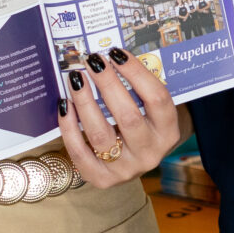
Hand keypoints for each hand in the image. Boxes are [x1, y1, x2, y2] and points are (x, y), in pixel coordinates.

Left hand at [58, 48, 181, 187]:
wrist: (138, 161)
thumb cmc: (144, 125)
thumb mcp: (151, 110)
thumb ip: (139, 89)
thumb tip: (110, 58)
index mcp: (168, 132)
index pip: (157, 99)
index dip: (136, 73)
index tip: (116, 53)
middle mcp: (150, 153)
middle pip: (128, 115)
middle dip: (108, 84)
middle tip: (93, 61)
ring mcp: (126, 169)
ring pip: (101, 134)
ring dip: (85, 102)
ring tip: (76, 79)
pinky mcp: (102, 179)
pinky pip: (80, 153)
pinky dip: (69, 128)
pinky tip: (65, 105)